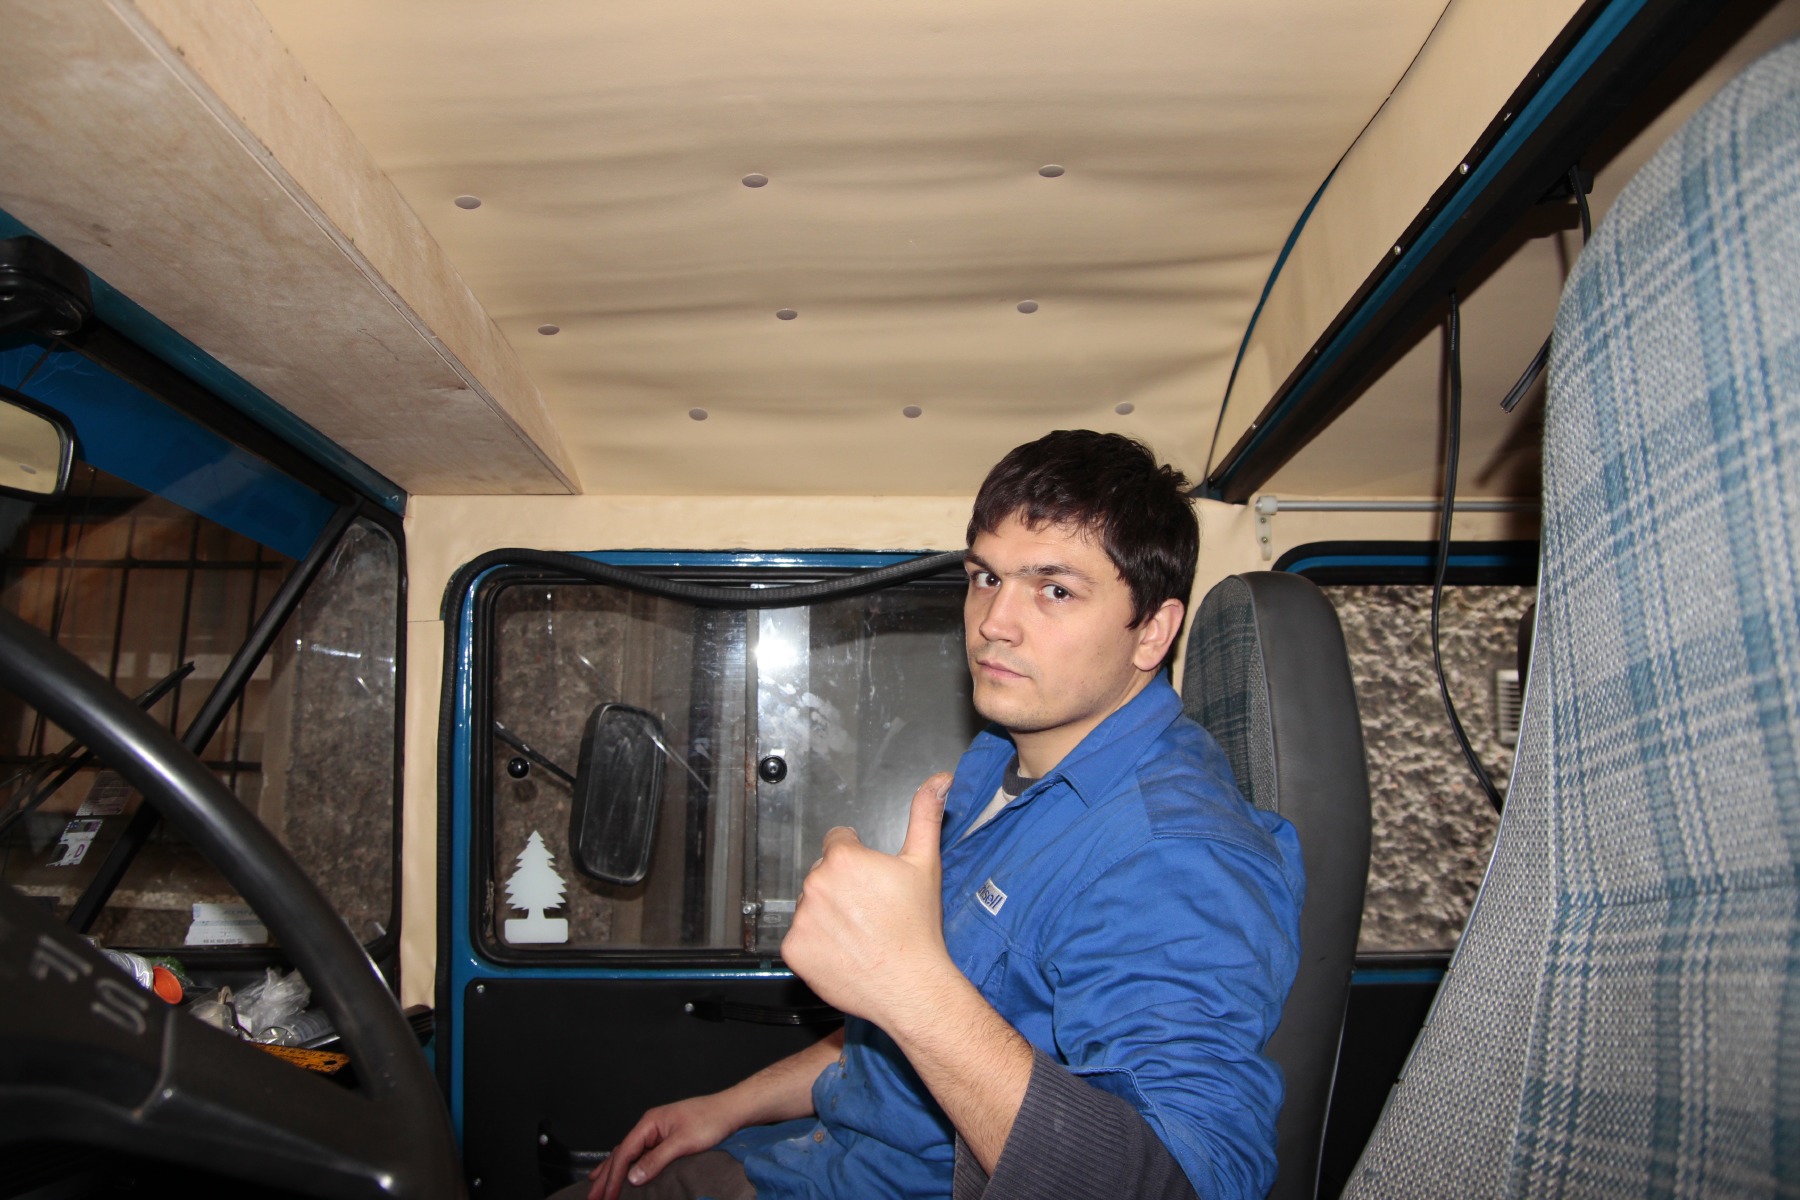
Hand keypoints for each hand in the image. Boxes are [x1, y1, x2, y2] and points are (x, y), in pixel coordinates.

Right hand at [588, 1093, 739, 1199]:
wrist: (730, 1110)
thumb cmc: (710, 1121)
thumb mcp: (683, 1142)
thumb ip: (656, 1160)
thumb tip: (632, 1177)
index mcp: (649, 1123)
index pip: (624, 1153)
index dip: (613, 1177)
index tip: (607, 1197)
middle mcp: (649, 1126)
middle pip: (621, 1153)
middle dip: (605, 1176)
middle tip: (592, 1197)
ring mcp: (656, 1131)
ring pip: (628, 1154)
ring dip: (612, 1172)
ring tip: (596, 1186)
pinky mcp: (665, 1138)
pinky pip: (640, 1154)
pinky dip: (628, 1165)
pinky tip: (623, 1172)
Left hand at [782, 773, 952, 1027]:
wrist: (912, 986)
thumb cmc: (918, 927)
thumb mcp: (924, 864)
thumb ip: (925, 815)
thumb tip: (939, 780)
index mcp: (843, 858)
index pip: (839, 843)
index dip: (859, 860)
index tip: (874, 883)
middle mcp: (816, 883)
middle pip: (823, 874)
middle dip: (842, 887)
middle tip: (870, 911)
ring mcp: (802, 918)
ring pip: (811, 905)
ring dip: (828, 915)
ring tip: (859, 934)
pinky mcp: (794, 949)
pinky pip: (800, 938)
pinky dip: (817, 945)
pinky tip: (843, 952)